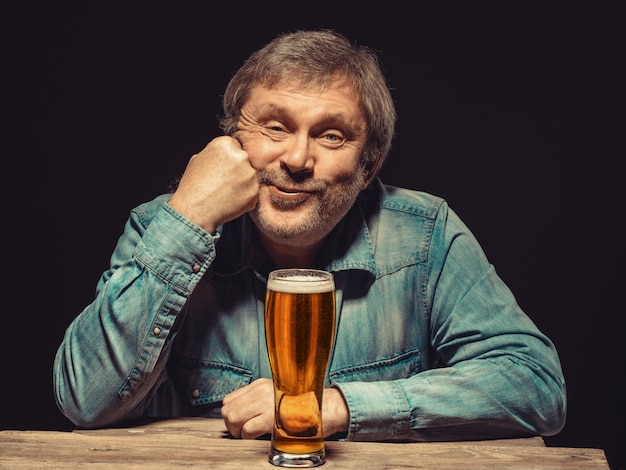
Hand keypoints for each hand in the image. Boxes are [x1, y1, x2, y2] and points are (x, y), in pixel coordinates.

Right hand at [168, 136, 258, 232]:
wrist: (195, 210)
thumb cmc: (193, 186)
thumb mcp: (197, 160)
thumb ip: (213, 153)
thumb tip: (221, 154)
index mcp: (225, 144)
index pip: (235, 147)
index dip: (228, 160)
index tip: (222, 169)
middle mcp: (241, 156)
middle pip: (244, 161)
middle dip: (237, 170)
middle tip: (223, 182)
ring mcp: (250, 174)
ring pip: (249, 177)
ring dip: (241, 184)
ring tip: (224, 192)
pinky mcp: (255, 191)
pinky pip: (252, 192)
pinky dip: (244, 197)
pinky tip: (229, 200)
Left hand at [220, 378, 349, 439]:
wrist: (327, 407)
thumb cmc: (304, 405)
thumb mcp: (279, 395)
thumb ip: (261, 399)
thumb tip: (244, 413)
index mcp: (261, 385)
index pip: (230, 398)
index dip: (232, 413)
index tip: (240, 422)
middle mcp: (260, 391)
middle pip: (227, 409)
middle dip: (231, 424)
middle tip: (241, 432)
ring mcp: (265, 403)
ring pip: (232, 418)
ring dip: (237, 431)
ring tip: (248, 435)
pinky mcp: (271, 418)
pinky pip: (246, 430)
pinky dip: (247, 437)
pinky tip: (258, 437)